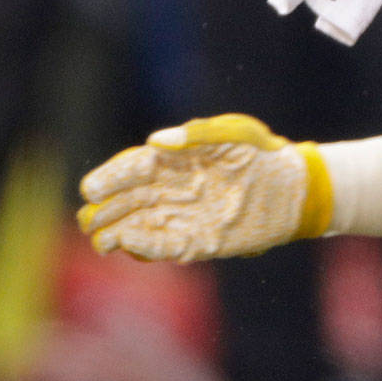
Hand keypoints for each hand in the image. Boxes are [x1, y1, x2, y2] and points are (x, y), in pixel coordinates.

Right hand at [77, 114, 329, 261]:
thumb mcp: (237, 133)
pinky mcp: (199, 241)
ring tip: (100, 240)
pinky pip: (166, 246)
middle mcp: (174, 190)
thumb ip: (199, 134)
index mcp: (176, 161)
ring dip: (118, 232)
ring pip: (141, 225)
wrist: (293, 187)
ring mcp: (184, 216)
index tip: (92, 187)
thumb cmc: (263, 153)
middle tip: (88, 219)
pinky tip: (128, 246)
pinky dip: (146, 247)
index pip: (134, 168)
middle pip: (130, 200)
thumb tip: (156, 141)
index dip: (112, 178)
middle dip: (106, 210)